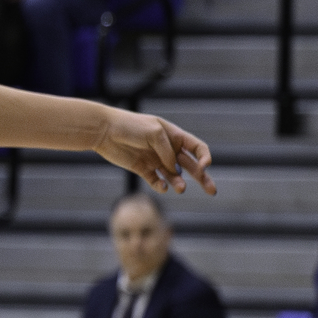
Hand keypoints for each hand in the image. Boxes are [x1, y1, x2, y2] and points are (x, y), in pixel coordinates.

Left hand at [95, 110, 216, 195]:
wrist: (104, 130)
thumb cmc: (130, 126)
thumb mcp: (154, 133)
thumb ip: (167, 151)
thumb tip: (175, 170)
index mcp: (174, 136)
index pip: (197, 148)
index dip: (204, 157)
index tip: (204, 166)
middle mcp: (167, 149)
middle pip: (190, 165)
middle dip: (203, 178)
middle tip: (212, 191)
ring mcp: (156, 160)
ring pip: (175, 176)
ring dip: (180, 183)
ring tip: (180, 188)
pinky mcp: (143, 169)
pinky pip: (157, 181)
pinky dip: (162, 186)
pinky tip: (163, 186)